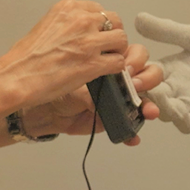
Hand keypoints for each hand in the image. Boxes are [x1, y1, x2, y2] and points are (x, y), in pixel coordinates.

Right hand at [0, 0, 127, 109]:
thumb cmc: (24, 58)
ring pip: (121, 40)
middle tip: (106, 48)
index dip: (101, 25)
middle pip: (115, 21)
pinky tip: (105, 73)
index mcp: (68, 8)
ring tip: (106, 61)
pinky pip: (119, 62)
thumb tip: (80, 32)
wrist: (16, 77)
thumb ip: (67, 24)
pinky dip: (115, 69)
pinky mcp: (93, 63)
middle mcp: (80, 20)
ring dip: (116, 51)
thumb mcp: (45, 25)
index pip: (99, 9)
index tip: (97, 35)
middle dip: (112, 35)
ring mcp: (88, 41)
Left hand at [20, 43, 163, 145]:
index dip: (136, 59)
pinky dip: (132, 132)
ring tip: (146, 111)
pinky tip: (133, 136)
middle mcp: (118, 75)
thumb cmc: (53, 81)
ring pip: (145, 98)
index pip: (135, 53)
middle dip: (148, 78)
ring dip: (149, 105)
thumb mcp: (74, 71)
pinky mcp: (113, 117)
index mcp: (109, 56)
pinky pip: (129, 125)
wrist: (40, 106)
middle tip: (135, 85)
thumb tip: (112, 76)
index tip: (126, 66)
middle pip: (148, 72)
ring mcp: (118, 97)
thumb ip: (95, 73)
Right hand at [133, 14, 189, 132]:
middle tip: (136, 84)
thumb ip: (168, 31)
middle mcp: (175, 89)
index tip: (127, 64)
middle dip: (139, 92)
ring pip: (163, 112)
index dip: (132, 71)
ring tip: (155, 95)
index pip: (141, 73)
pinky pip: (186, 123)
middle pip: (148, 96)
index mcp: (169, 70)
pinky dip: (177, 118)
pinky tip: (175, 108)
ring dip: (156, 105)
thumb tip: (138, 18)